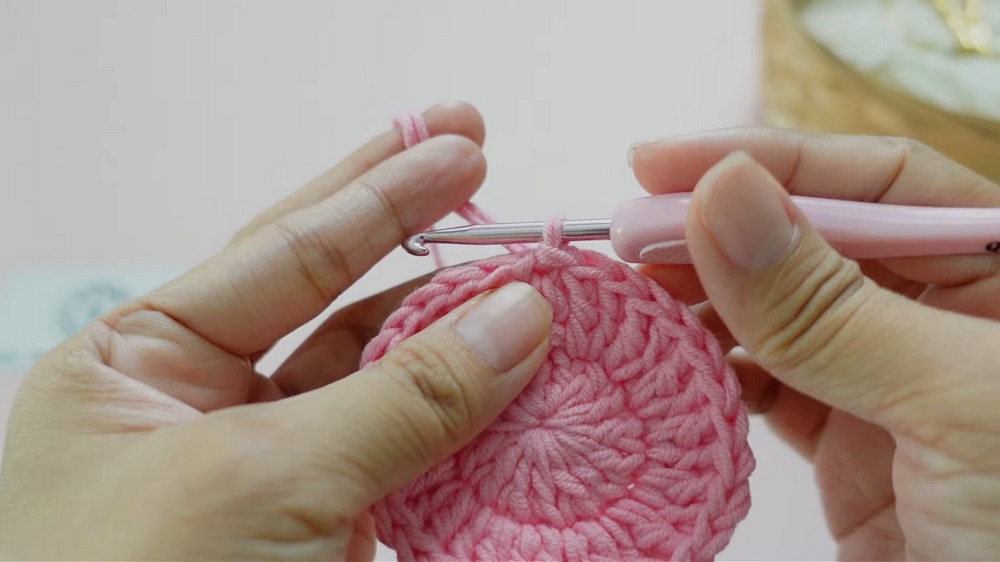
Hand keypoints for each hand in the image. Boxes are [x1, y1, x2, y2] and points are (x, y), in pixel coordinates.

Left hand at [0, 102, 552, 560]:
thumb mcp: (261, 481)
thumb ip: (401, 397)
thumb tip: (519, 315)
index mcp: (141, 366)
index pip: (285, 249)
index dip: (381, 190)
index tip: (462, 141)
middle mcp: (204, 408)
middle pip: (337, 299)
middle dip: (418, 240)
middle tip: (491, 173)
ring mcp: (271, 476)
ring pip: (387, 388)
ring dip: (465, 350)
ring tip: (537, 297)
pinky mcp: (324, 539)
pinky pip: (409, 467)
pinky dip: (470, 440)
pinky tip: (521, 398)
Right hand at [631, 130, 999, 559]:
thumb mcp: (951, 405)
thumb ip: (830, 305)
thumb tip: (722, 194)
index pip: (878, 181)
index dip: (770, 158)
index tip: (662, 162)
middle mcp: (943, 319)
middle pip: (812, 241)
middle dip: (715, 232)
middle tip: (621, 236)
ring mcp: (888, 384)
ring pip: (774, 315)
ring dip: (698, 304)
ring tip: (627, 300)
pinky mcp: (848, 451)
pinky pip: (763, 388)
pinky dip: (709, 375)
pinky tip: (667, 367)